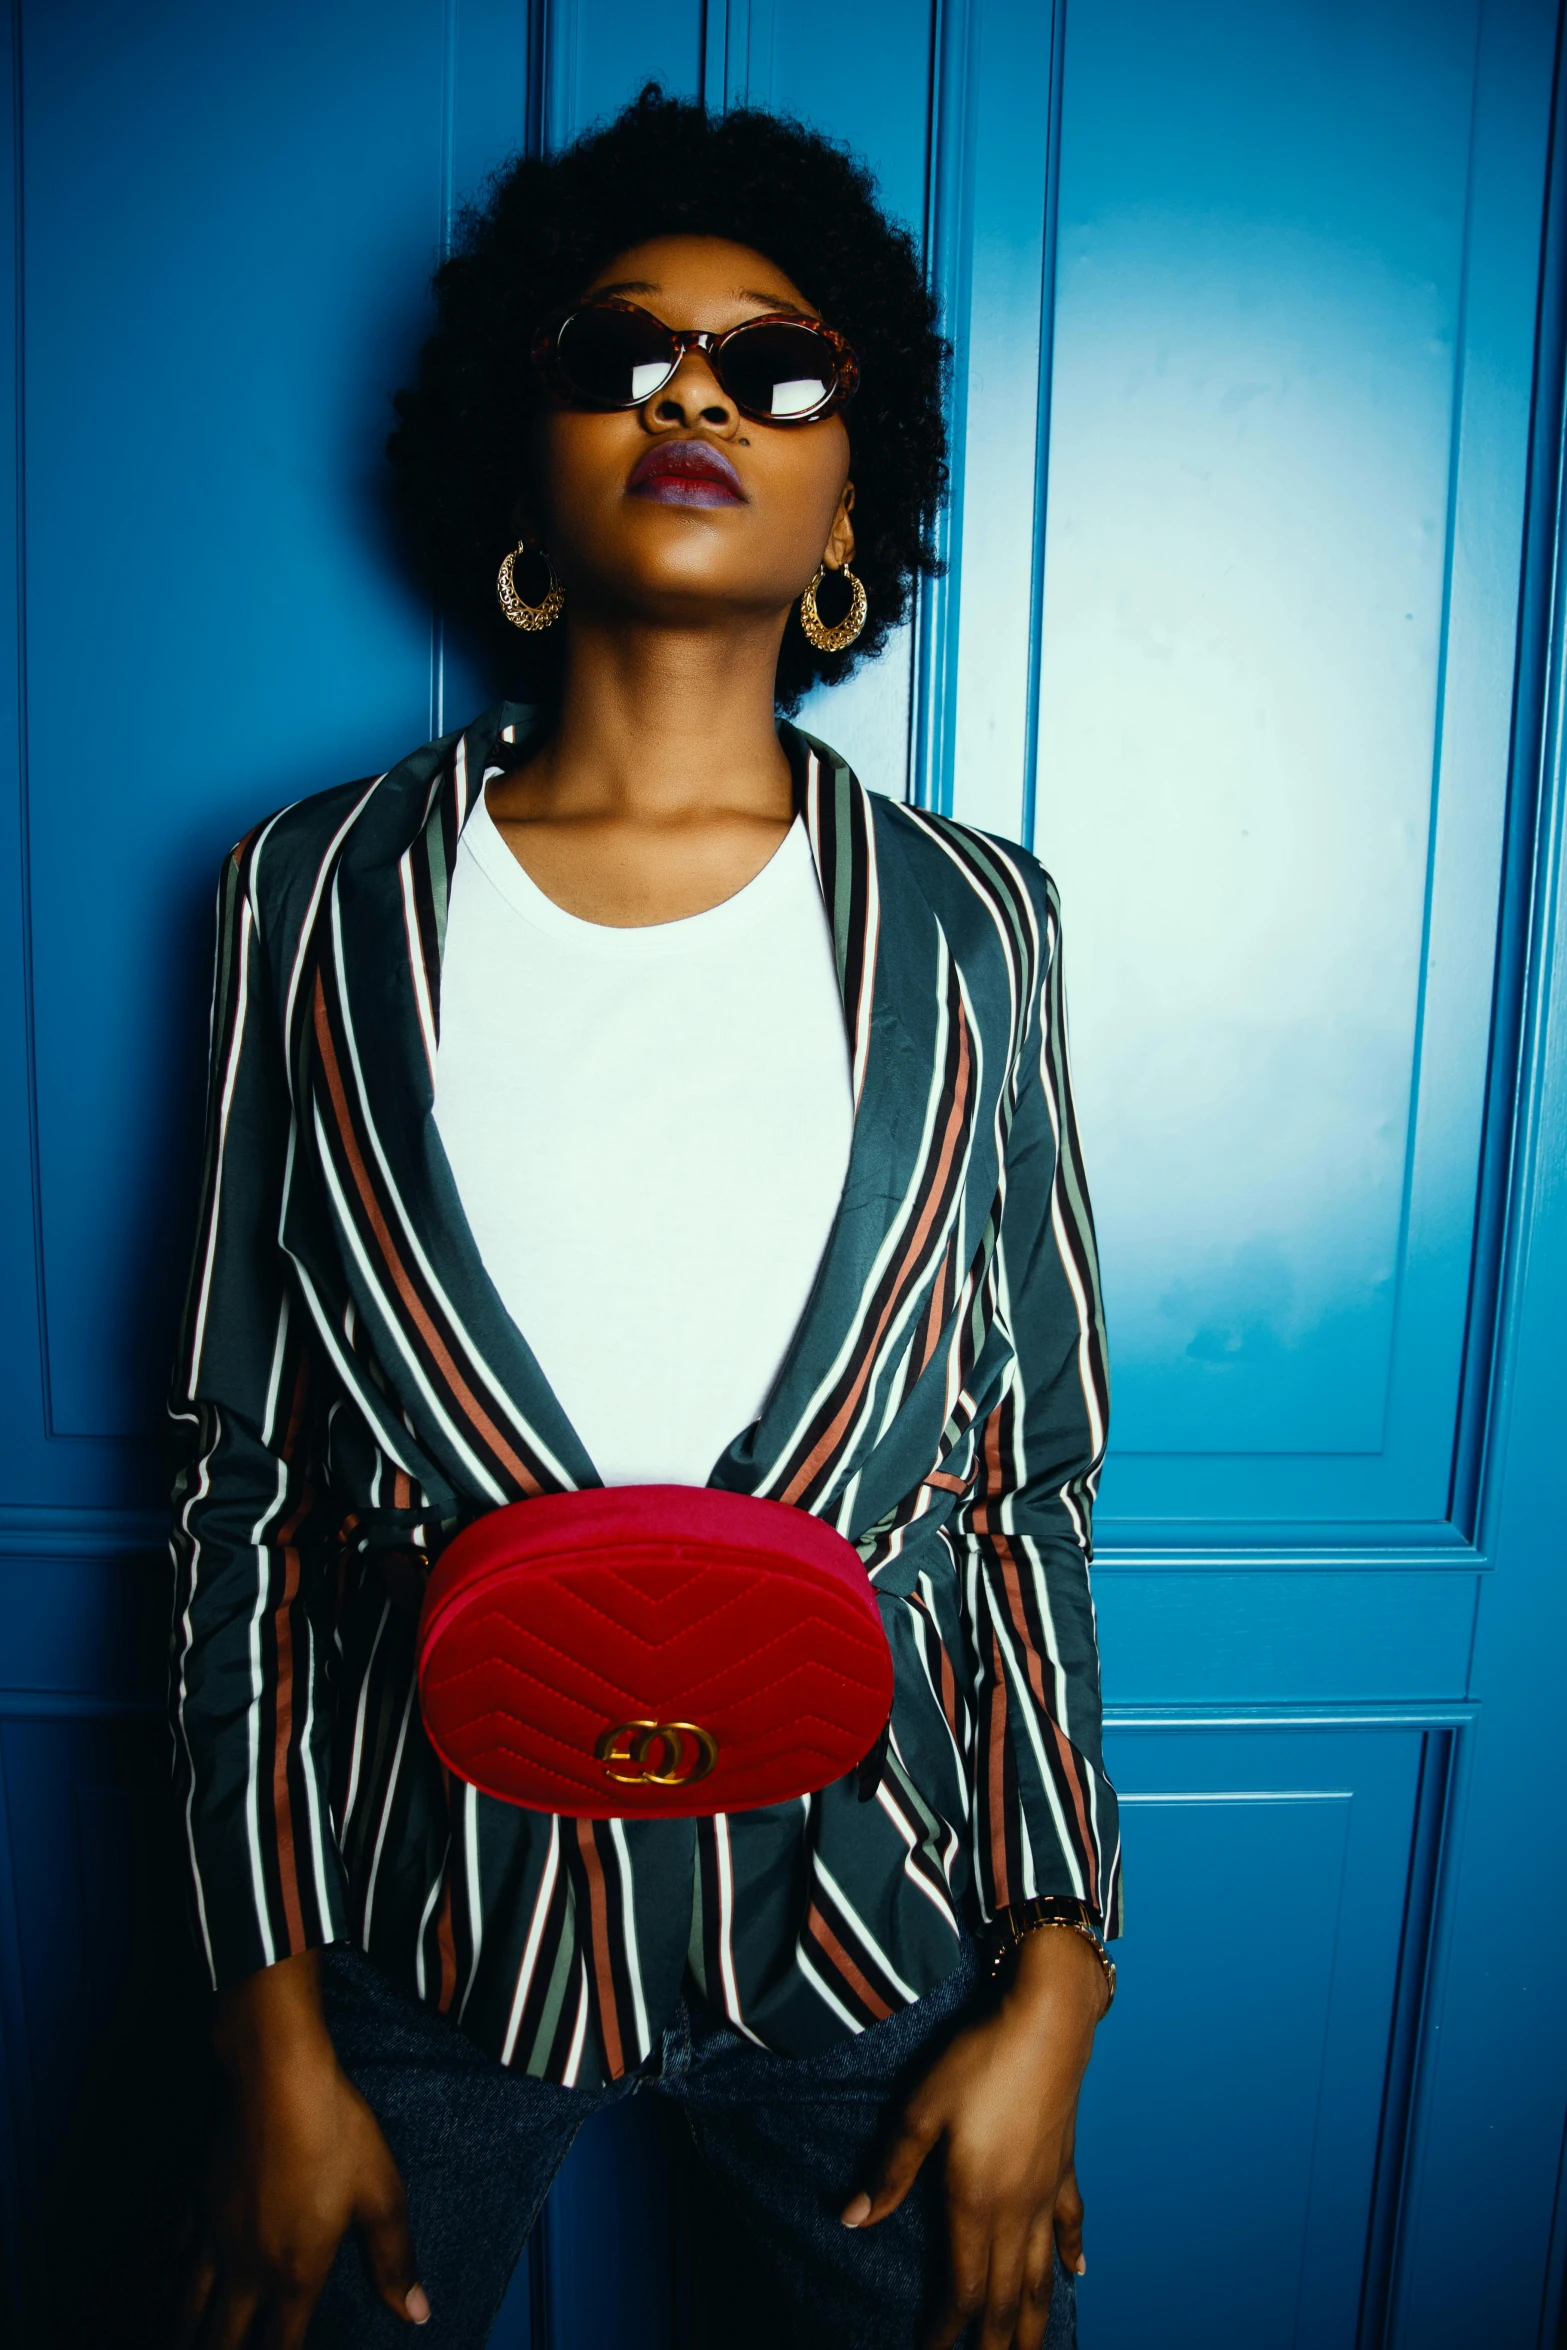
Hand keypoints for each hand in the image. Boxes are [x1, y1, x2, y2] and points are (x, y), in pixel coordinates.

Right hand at [175, 1949, 429, 2349]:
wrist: (276, 2078)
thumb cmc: (335, 2133)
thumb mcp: (381, 2194)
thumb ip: (393, 2260)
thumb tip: (415, 2313)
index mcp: (295, 2273)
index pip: (282, 2348)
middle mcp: (247, 2267)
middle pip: (222, 2340)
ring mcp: (215, 2236)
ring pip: (186, 2307)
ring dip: (183, 2333)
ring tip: (179, 2345)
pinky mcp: (197, 2202)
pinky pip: (176, 2256)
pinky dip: (168, 2282)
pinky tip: (166, 2285)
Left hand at [840, 1927, 1107, 2349]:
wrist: (1048, 2021)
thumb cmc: (978, 2060)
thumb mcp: (921, 2110)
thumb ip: (890, 2171)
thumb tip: (853, 2220)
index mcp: (975, 2202)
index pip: (962, 2285)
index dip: (948, 2328)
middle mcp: (1016, 2210)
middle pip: (1006, 2295)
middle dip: (995, 2342)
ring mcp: (1046, 2191)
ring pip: (1041, 2274)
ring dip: (1035, 2318)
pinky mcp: (1065, 2166)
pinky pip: (1070, 2223)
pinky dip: (1070, 2253)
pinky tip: (1076, 2275)